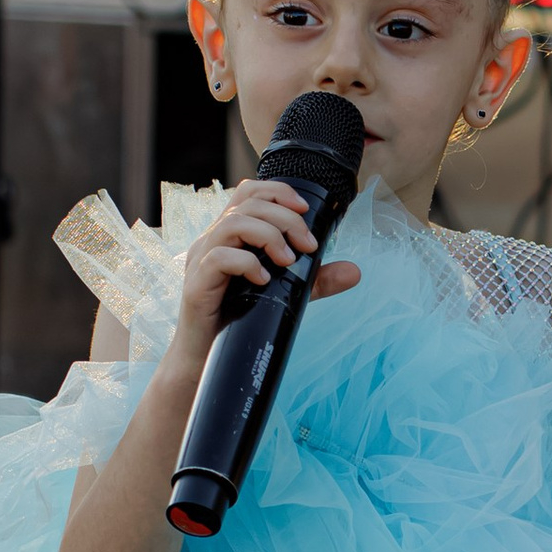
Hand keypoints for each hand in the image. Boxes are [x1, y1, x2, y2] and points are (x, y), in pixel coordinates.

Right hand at [166, 179, 358, 377]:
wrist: (206, 359)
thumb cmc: (240, 320)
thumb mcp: (285, 293)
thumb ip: (316, 280)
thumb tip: (354, 271)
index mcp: (229, 235)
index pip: (248, 192)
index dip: (278, 192)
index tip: (304, 211)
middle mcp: (212, 241)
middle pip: (248, 204)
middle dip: (285, 219)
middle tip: (307, 246)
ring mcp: (201, 260)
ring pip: (233, 224)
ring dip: (268, 236)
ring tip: (287, 261)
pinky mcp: (196, 284)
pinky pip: (219, 258)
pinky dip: (247, 264)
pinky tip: (264, 281)